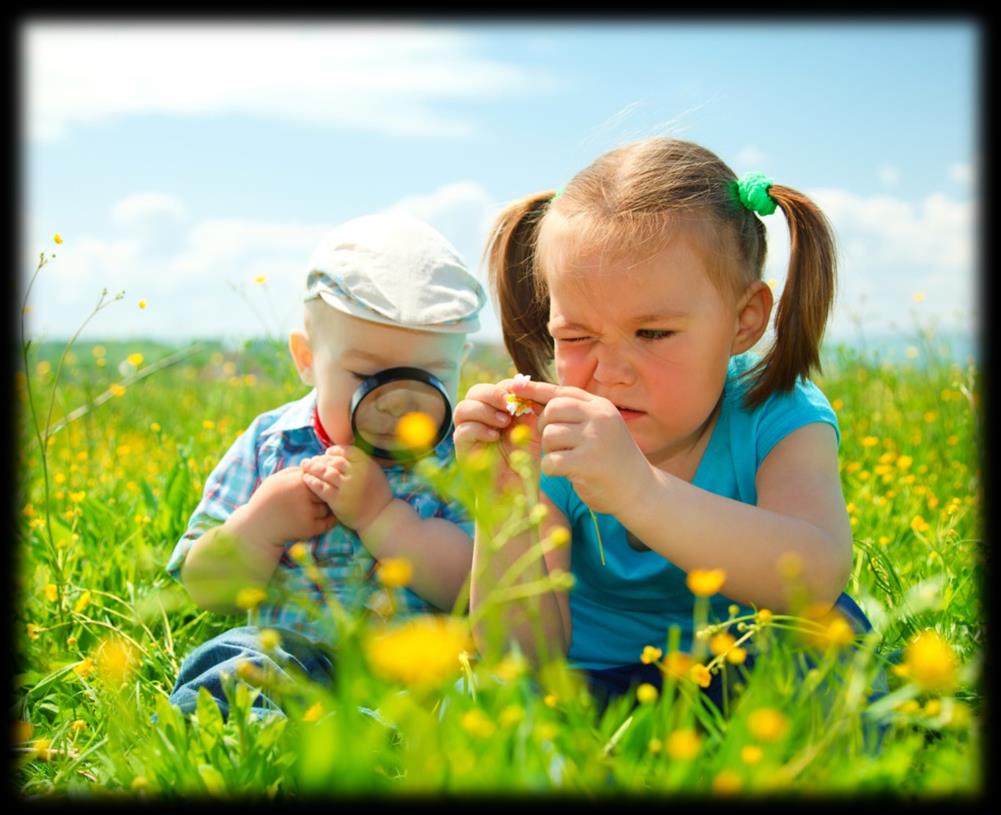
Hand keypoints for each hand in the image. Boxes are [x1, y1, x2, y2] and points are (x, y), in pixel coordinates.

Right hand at [240, 466, 337, 546]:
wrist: (257, 527)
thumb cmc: (266, 500)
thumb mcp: (276, 479)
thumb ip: (295, 471)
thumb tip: (313, 467)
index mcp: (297, 481)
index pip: (321, 475)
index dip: (319, 480)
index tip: (315, 485)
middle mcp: (304, 496)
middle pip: (326, 491)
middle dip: (323, 494)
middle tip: (317, 497)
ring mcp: (308, 512)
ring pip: (327, 507)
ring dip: (323, 508)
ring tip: (313, 509)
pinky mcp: (309, 528)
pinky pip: (327, 522)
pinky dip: (328, 520)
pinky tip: (324, 517)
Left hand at [300, 445, 392, 531]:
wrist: (379, 517)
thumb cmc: (375, 495)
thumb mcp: (374, 472)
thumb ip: (360, 462)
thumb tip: (339, 453)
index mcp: (366, 464)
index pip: (346, 451)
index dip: (334, 451)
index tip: (327, 454)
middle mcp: (357, 473)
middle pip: (334, 461)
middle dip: (320, 459)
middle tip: (311, 460)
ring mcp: (347, 487)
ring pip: (326, 472)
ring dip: (313, 468)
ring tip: (305, 466)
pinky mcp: (338, 500)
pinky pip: (321, 488)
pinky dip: (312, 482)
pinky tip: (306, 479)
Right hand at [453, 378, 542, 485]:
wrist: (516, 491)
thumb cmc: (526, 460)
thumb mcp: (533, 429)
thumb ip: (530, 408)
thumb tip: (525, 385)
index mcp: (495, 411)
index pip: (494, 387)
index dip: (507, 387)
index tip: (524, 395)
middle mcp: (479, 419)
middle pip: (475, 392)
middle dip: (493, 394)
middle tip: (510, 405)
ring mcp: (467, 433)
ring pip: (463, 408)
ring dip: (484, 411)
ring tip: (504, 423)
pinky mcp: (462, 449)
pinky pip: (461, 431)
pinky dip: (479, 430)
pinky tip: (494, 437)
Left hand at [508, 377, 652, 514]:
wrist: (640, 491)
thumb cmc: (612, 460)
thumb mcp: (599, 429)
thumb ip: (574, 415)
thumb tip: (532, 399)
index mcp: (600, 407)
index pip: (562, 392)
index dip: (535, 389)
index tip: (514, 385)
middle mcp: (599, 417)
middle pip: (552, 411)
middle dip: (544, 427)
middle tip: (554, 444)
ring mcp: (594, 438)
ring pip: (549, 436)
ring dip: (550, 451)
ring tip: (566, 460)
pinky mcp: (587, 462)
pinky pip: (551, 461)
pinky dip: (551, 469)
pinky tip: (565, 474)